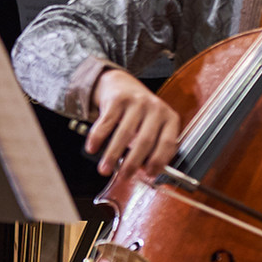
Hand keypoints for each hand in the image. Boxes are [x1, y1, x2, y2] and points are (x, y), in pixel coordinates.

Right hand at [86, 69, 180, 183]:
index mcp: (169, 118)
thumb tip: (142, 172)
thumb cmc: (139, 114)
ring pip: (124, 134)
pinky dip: (97, 138)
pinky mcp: (118, 99)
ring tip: (104, 169)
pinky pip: (106, 123)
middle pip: (145, 140)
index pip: (168, 142)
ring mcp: (136, 102)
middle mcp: (155, 108)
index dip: (158, 161)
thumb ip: (152, 146)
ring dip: (112, 155)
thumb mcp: (153, 126)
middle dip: (133, 163)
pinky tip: (92, 149)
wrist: (121, 84)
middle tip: (124, 176)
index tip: (149, 174)